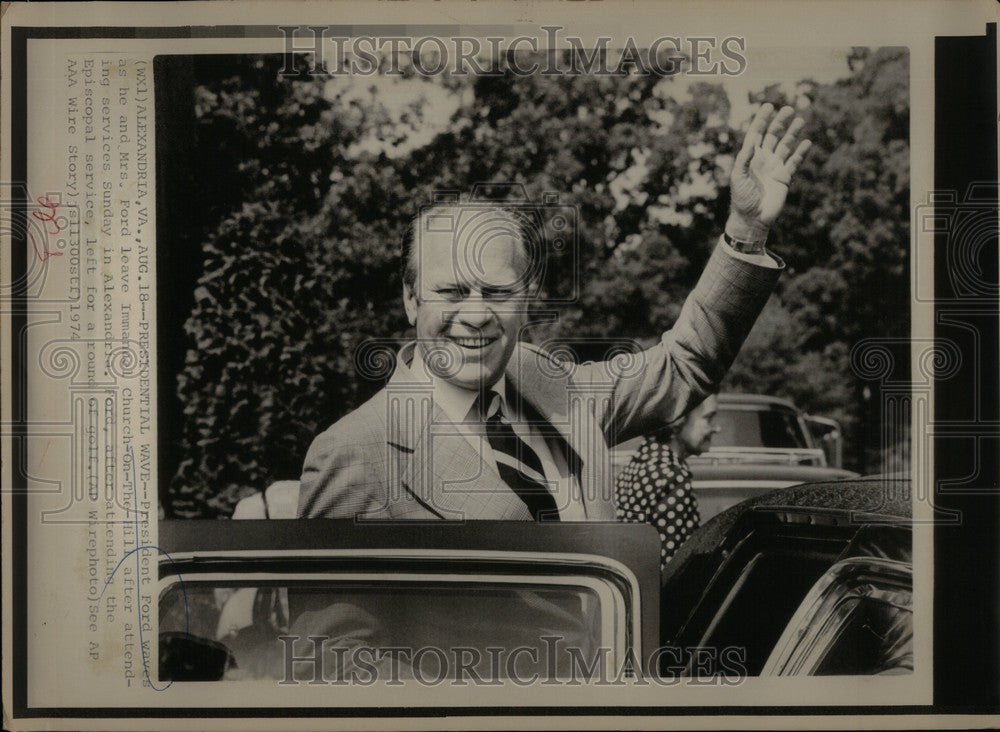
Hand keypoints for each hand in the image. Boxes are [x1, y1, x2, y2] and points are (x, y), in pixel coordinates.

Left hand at [727, 103, 810, 241]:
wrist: (752, 219)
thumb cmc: (742, 199)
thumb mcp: (738, 177)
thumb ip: (744, 159)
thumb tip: (752, 142)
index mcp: (750, 158)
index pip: (756, 134)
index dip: (762, 120)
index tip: (769, 106)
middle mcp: (763, 160)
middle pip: (773, 136)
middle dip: (780, 123)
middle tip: (788, 109)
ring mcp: (775, 168)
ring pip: (785, 146)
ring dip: (792, 134)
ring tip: (800, 120)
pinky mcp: (784, 178)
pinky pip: (794, 162)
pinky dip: (800, 152)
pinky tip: (807, 142)